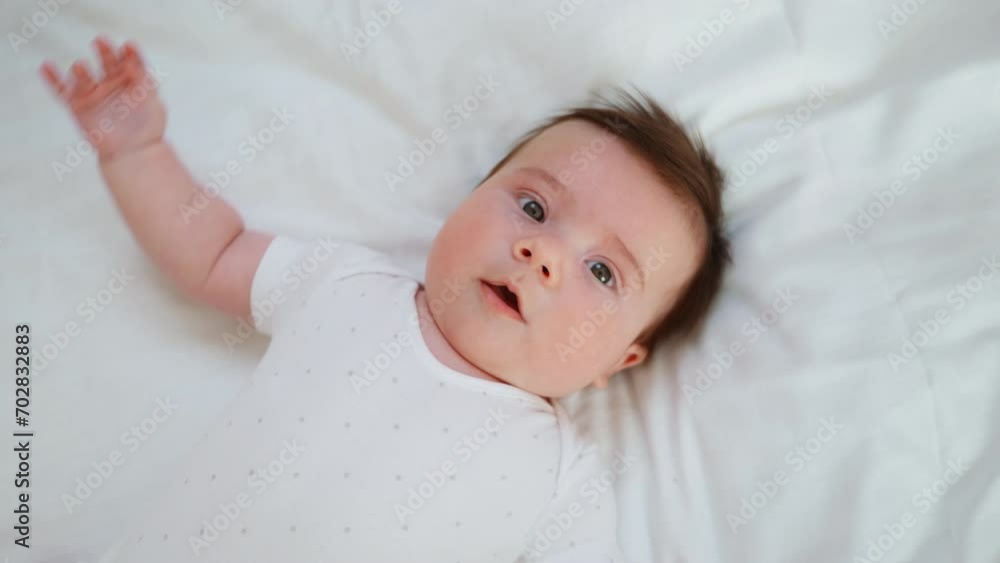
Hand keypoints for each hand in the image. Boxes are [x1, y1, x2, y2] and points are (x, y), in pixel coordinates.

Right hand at [40, 36, 165, 161]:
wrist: (135, 153)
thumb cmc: (148, 128)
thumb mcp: (153, 102)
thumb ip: (145, 82)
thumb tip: (134, 61)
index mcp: (130, 79)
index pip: (128, 60)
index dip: (129, 53)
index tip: (129, 46)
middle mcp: (109, 82)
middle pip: (106, 62)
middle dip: (104, 52)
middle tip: (101, 42)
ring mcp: (92, 93)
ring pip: (84, 77)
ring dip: (81, 70)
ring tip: (81, 67)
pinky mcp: (78, 106)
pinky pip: (61, 91)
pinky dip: (52, 79)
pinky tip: (46, 67)